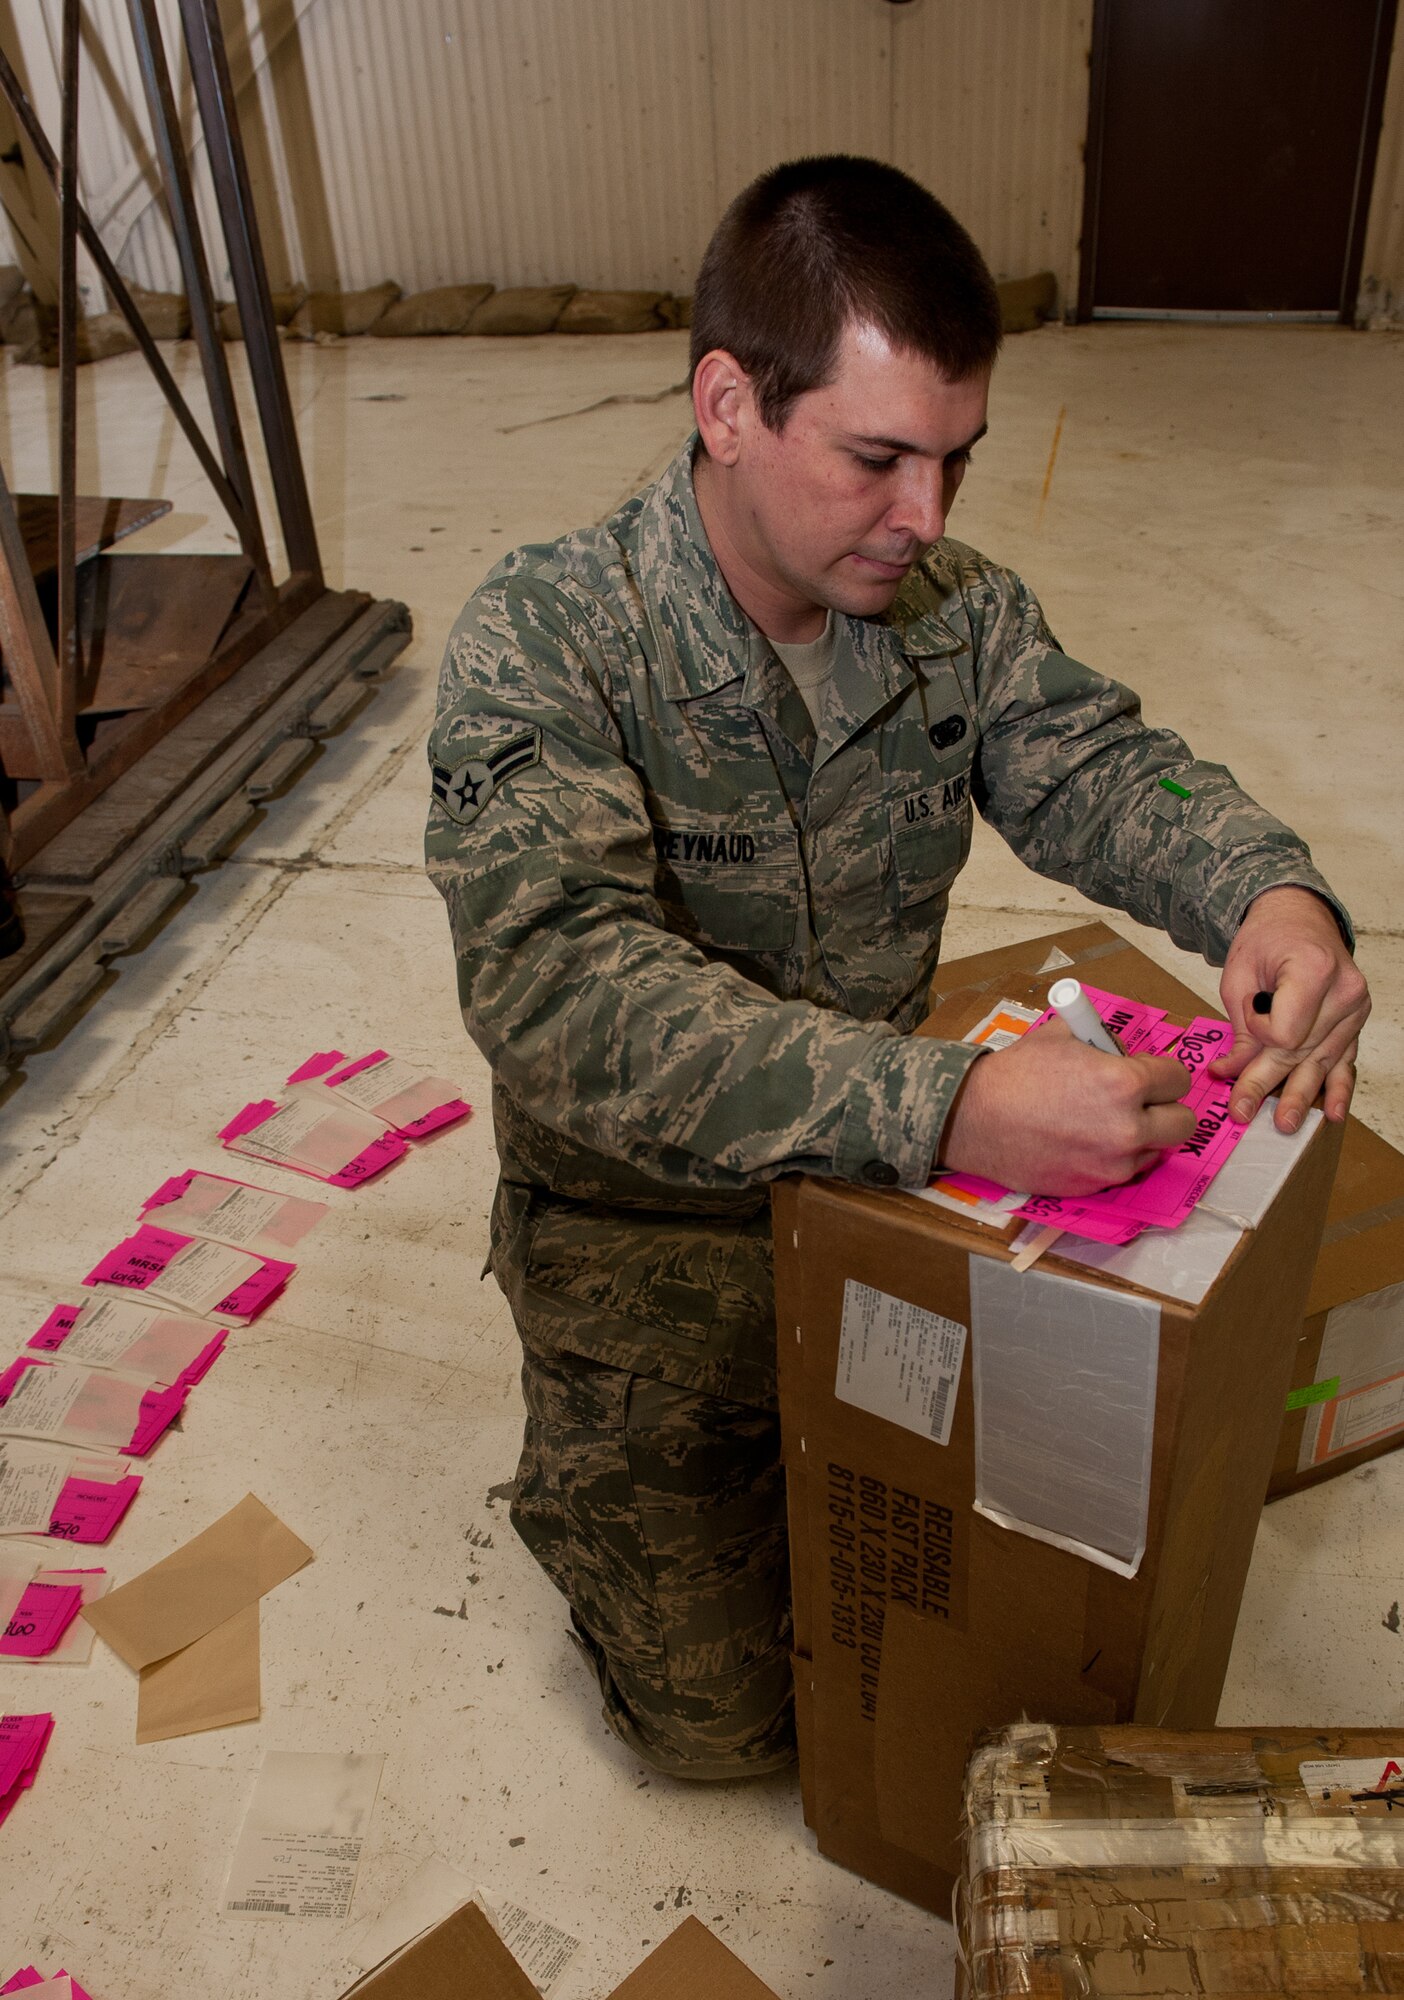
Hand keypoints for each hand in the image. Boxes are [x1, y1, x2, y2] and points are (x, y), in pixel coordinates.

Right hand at [938, 1018, 1195, 1196]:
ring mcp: (1112, 1163)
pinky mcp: (1093, 1186)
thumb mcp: (1063, 1036)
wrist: (973, 1118)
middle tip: (1142, 1103)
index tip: (1148, 1075)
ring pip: (1154, 1150)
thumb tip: (1123, 1051)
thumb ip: (1103, 1041)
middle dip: (1166, 1109)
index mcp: (1124, 1082)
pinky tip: (1084, 1143)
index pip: (1179, 1080)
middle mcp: (1128, 1127)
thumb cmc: (1015, 1073)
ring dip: (1140, 1137)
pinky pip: (1122, 1171)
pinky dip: (1113, 1158)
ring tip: (1105, 1124)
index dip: (1162, 1074)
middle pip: (1183, 1123)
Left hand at [1215, 886, 1368, 1131]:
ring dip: (1300, 1094)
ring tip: (1284, 1123)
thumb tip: (1231, 1071)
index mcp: (1314, 969)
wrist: (1297, 917)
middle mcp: (1343, 991)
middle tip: (1244, 1112)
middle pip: (1300, 1052)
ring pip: (1321, 1061)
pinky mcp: (1354, 1021)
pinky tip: (1334, 1113)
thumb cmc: (1267, 939)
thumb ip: (1240, 1025)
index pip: (1284, 1030)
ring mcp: (1354, 1009)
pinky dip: (1338, 1087)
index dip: (1259, 1034)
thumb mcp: (1240, 974)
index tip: (1250, 1015)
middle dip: (1268, 1083)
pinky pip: (1346, 1059)